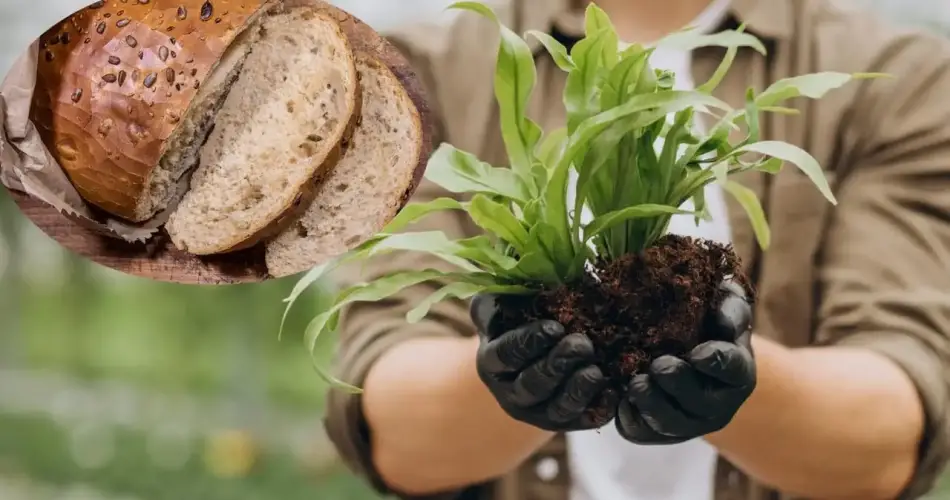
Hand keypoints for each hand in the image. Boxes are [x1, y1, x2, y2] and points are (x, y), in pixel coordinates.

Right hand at [470, 294, 613, 431]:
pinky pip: (583, 419)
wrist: (541, 348)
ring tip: (597, 371)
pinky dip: (599, 408)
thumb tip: (503, 281)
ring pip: (557, 408)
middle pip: (532, 385)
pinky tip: (613, 391)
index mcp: (492, 362)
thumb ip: (498, 296)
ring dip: (578, 390)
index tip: (554, 327)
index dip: (529, 342)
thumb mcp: (503, 302)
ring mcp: (538, 412)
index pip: (506, 355)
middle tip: (583, 344)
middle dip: (558, 365)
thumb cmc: (521, 315)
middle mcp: (511, 393)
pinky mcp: (566, 421)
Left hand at [615, 279, 755, 443]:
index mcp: (737, 371)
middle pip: (701, 405)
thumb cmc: (705, 318)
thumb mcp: (722, 302)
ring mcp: (688, 422)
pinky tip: (619, 397)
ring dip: (652, 405)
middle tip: (658, 366)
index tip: (698, 353)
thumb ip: (730, 305)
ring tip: (636, 382)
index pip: (734, 370)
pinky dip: (629, 417)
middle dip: (679, 386)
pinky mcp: (657, 431)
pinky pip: (641, 433)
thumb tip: (724, 322)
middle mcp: (718, 404)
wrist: (680, 343)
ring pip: (671, 426)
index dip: (717, 363)